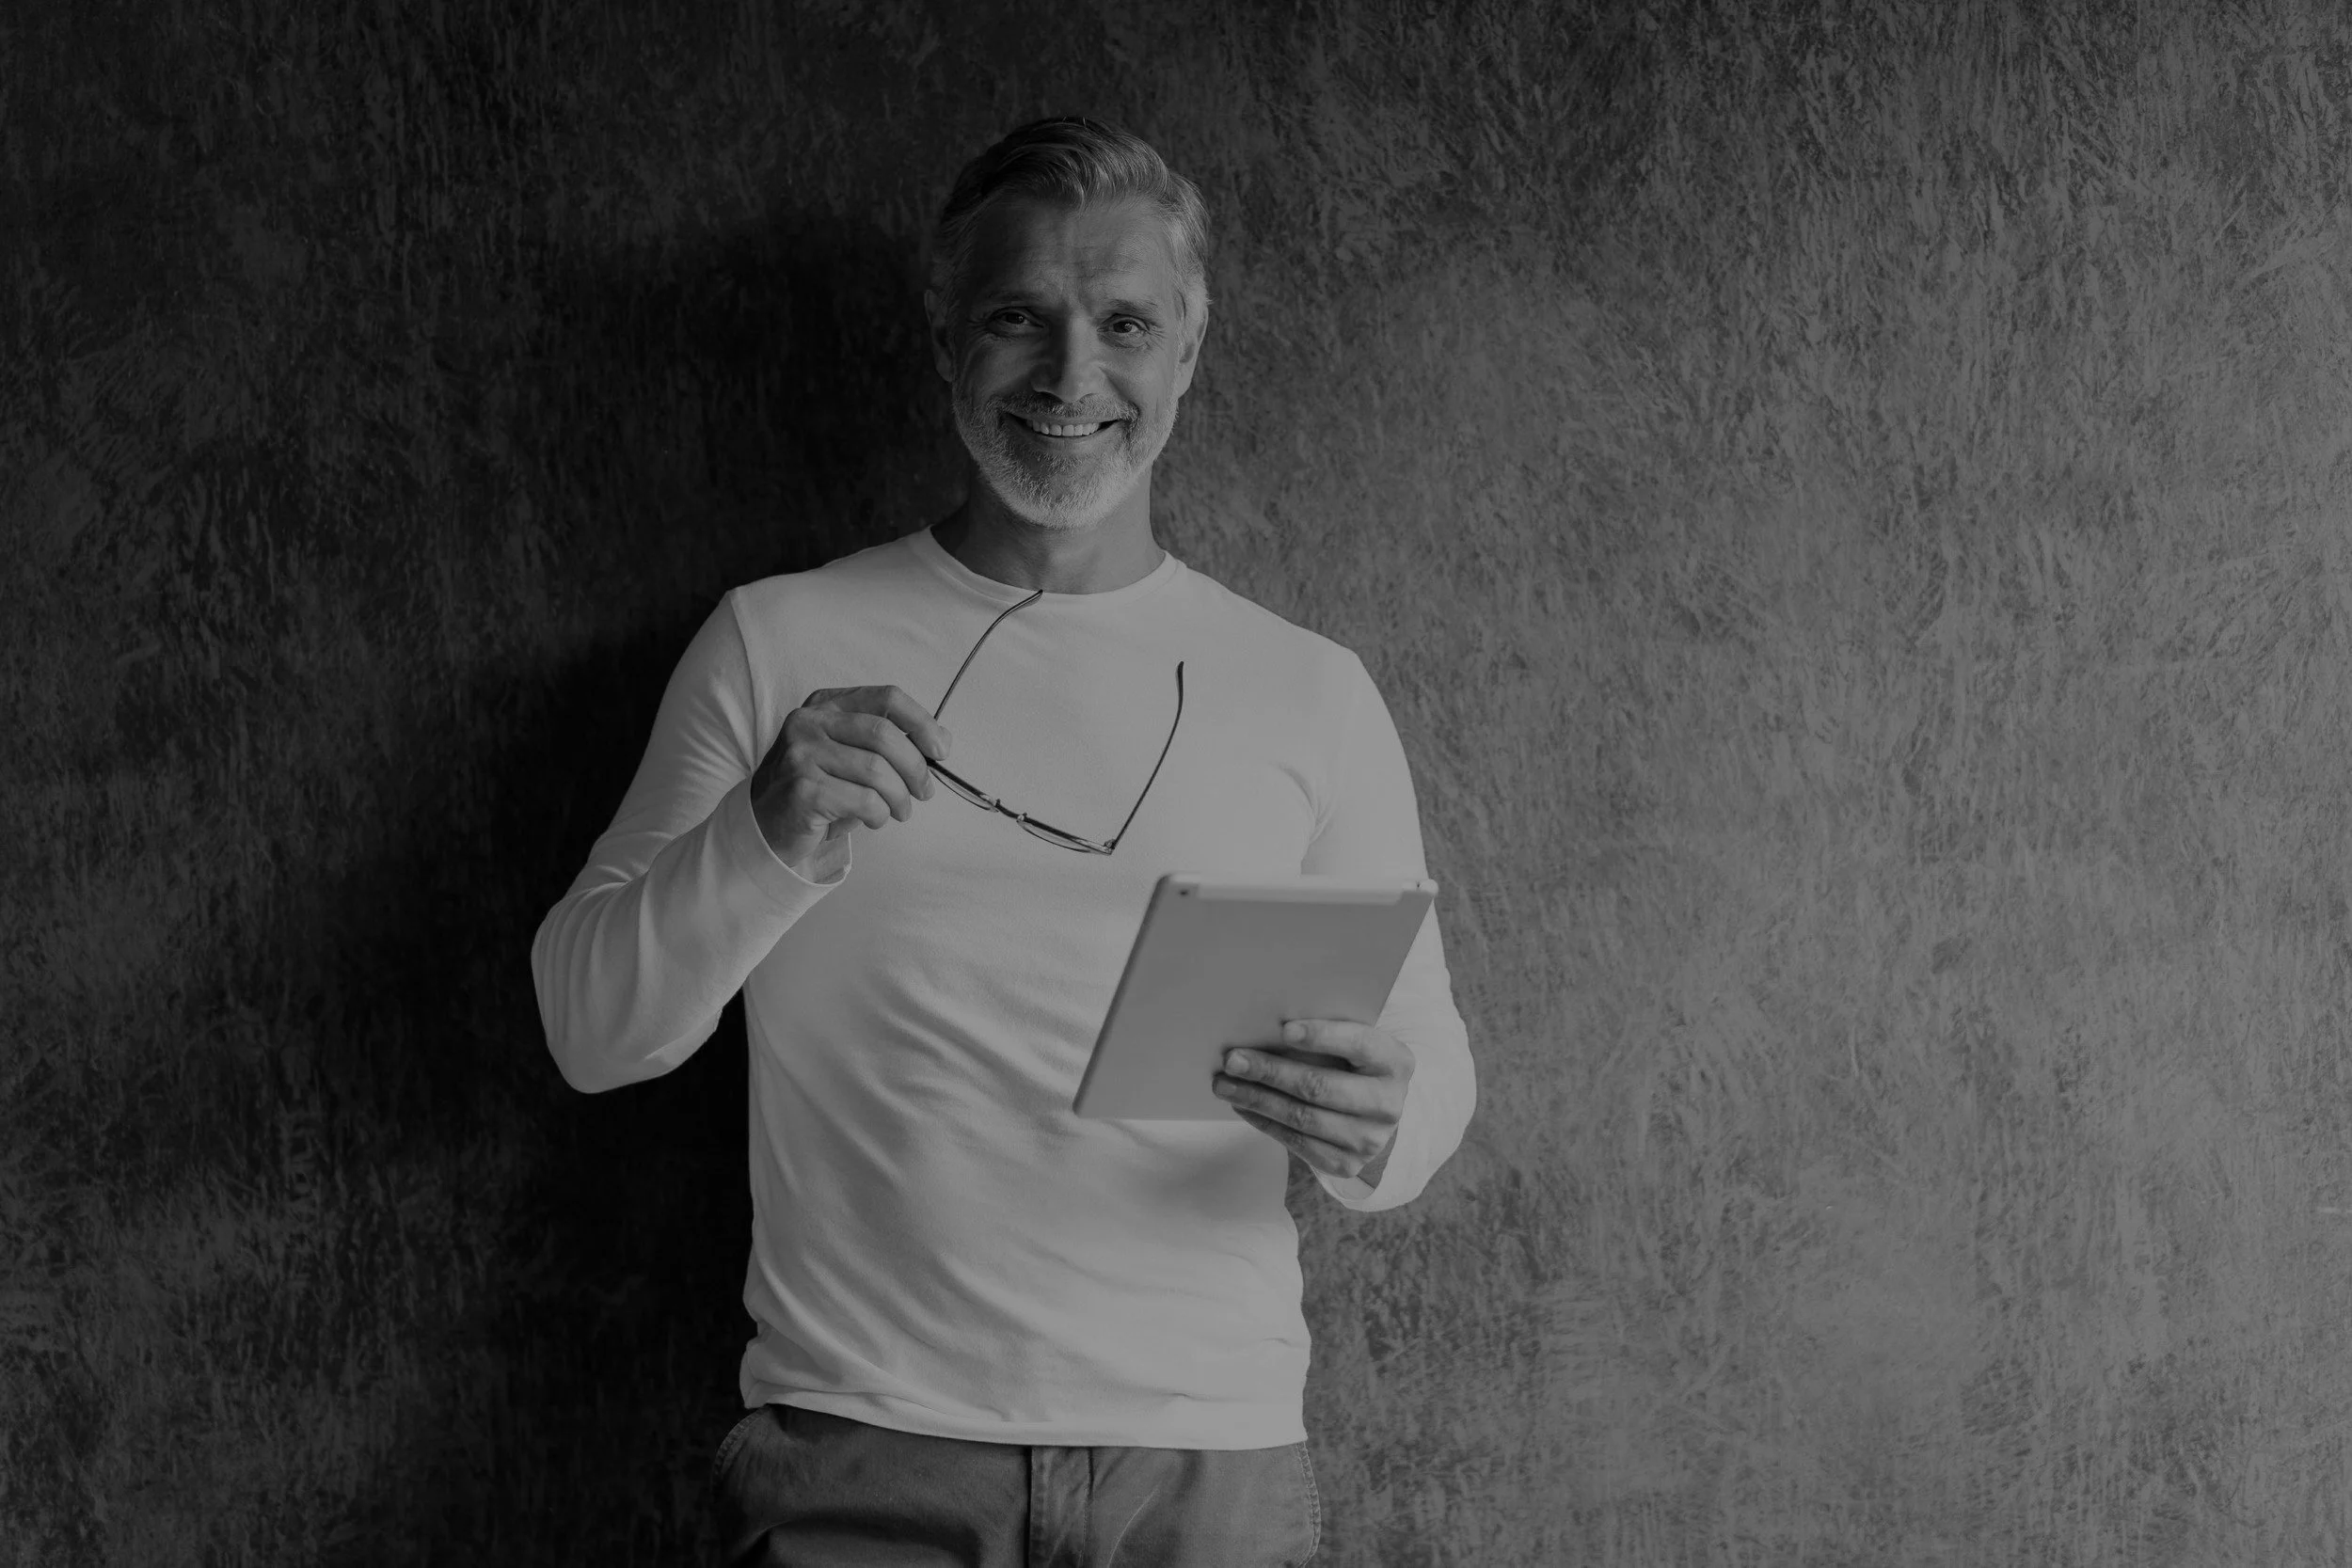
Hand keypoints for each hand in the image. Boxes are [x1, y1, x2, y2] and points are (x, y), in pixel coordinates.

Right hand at [751, 685, 951, 878]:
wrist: (764, 824)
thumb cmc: (818, 788)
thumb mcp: (848, 754)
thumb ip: (888, 742)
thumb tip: (943, 741)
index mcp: (825, 704)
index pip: (886, 697)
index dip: (922, 722)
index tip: (940, 749)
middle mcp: (809, 722)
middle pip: (885, 734)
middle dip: (916, 767)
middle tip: (924, 792)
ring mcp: (802, 753)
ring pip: (877, 771)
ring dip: (899, 798)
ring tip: (899, 811)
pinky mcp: (803, 789)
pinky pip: (864, 801)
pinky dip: (880, 815)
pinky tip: (874, 820)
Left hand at [1212, 1019, 1414, 1183]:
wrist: (1375, 1114)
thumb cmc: (1354, 1065)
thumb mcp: (1354, 1043)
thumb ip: (1327, 1032)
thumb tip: (1266, 1026)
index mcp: (1395, 1062)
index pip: (1359, 1044)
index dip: (1322, 1036)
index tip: (1284, 1029)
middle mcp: (1388, 1104)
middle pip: (1320, 1086)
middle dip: (1271, 1071)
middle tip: (1233, 1059)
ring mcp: (1369, 1140)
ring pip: (1302, 1118)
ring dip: (1257, 1099)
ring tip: (1225, 1084)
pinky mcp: (1346, 1164)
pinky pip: (1296, 1143)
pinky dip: (1264, 1122)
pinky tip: (1243, 1106)